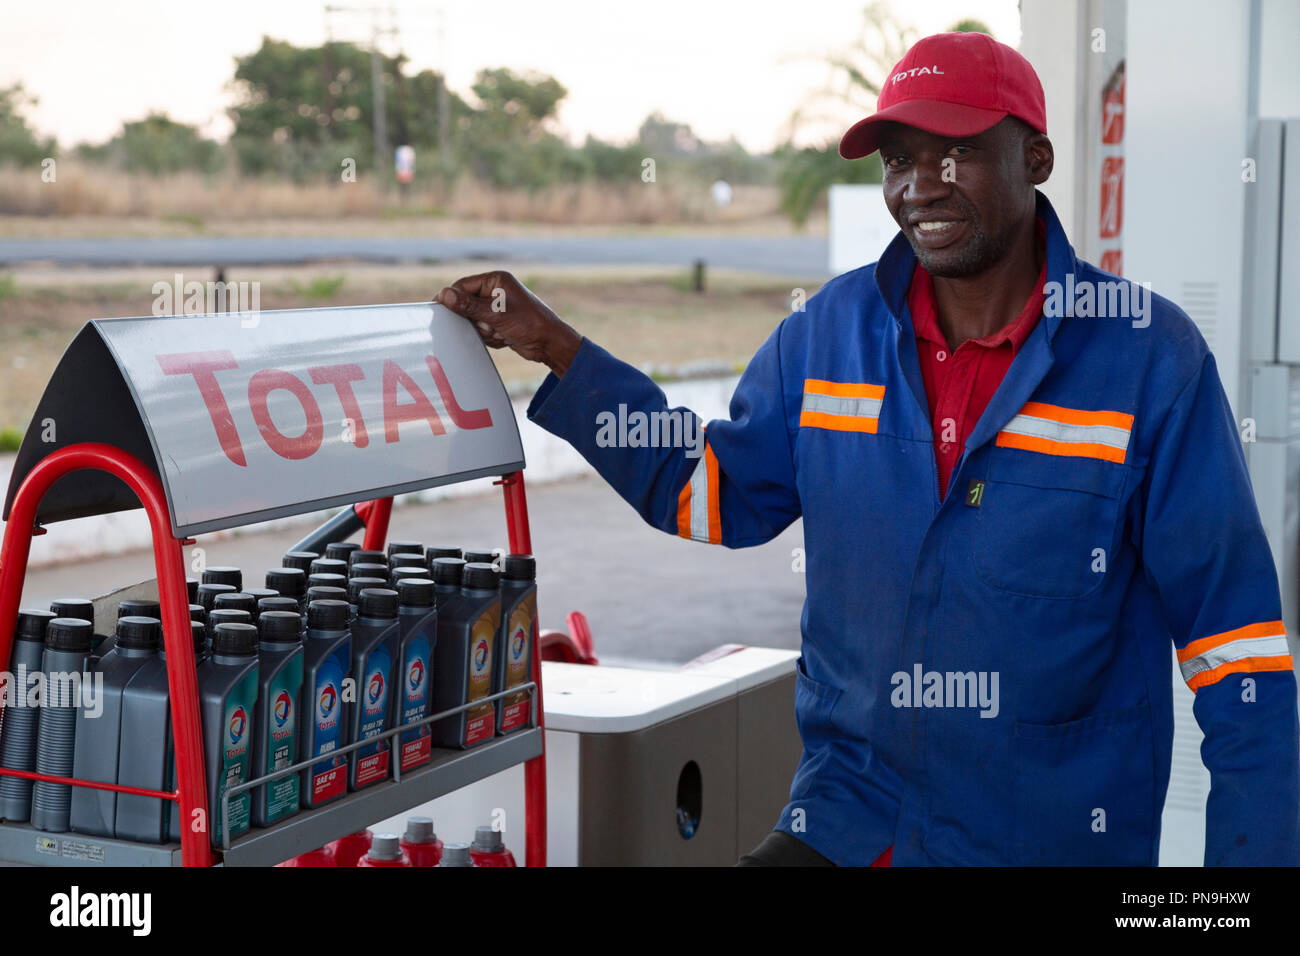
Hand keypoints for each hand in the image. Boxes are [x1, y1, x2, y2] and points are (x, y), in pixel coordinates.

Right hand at [435, 270, 582, 377]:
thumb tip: (444, 295)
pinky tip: (504, 338)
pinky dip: (489, 337)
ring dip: (484, 330)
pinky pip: (481, 330)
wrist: (549, 344)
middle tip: (488, 326)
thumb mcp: (497, 315)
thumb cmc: (530, 324)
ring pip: (472, 320)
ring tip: (501, 332)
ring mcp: (496, 307)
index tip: (439, 310)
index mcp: (496, 280)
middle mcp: (495, 291)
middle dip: (475, 320)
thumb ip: (469, 306)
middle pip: (465, 305)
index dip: (451, 298)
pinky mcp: (497, 322)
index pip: (463, 286)